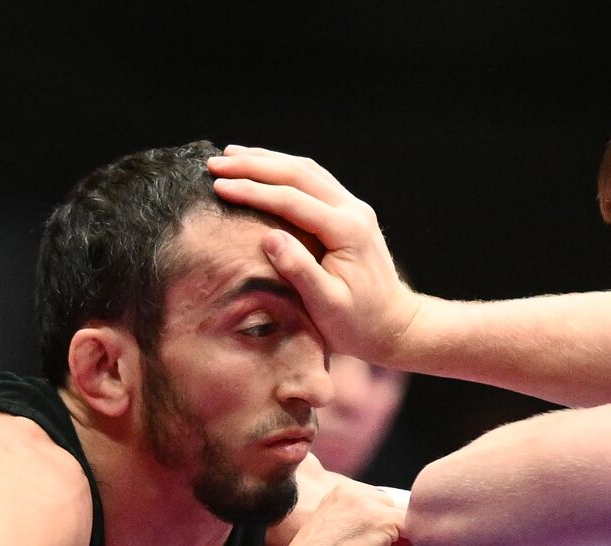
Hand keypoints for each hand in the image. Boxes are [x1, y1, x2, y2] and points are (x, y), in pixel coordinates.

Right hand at [207, 145, 418, 363]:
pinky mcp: (350, 214)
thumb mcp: (327, 304)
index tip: (219, 185)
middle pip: (299, 173)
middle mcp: (354, 211)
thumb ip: (300, 271)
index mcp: (347, 231)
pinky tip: (262, 169)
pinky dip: (284, 171)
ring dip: (268, 161)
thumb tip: (269, 238)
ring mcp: (354, 209)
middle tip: (215, 163)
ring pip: (307, 170)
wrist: (395, 325)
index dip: (253, 191)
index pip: (292, 200)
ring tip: (231, 155)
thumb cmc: (359, 323)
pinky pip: (314, 181)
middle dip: (254, 165)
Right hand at [269, 480, 415, 545]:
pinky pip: (418, 531)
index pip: (383, 511)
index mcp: (341, 499)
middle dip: (407, 544)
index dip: (394, 541)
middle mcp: (353, 493)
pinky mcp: (380, 520)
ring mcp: (367, 503)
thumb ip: (375, 545)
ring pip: (411, 521)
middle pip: (399, 513)